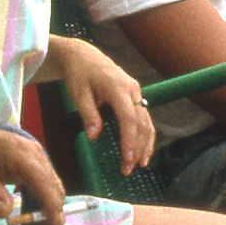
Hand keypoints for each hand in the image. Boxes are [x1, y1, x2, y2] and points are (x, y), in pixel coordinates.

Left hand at [0, 115, 69, 224]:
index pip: (45, 186)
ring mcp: (37, 158)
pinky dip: (45, 203)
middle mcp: (36, 156)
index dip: (52, 210)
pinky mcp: (34, 163)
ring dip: (51, 213)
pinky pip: (45, 184)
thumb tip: (6, 214)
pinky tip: (38, 219)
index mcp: (23, 157)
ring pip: (53, 188)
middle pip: (54, 190)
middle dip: (54, 218)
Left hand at [47, 37, 155, 173]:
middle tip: (128, 169)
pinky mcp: (134, 96)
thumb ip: (88, 114)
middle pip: (142, 122)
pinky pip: (144, 117)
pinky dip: (144, 135)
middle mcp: (132, 90)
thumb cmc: (79, 74)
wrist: (83, 56)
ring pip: (147, 121)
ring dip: (145, 144)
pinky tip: (141, 150)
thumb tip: (94, 136)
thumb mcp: (78, 93)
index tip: (127, 158)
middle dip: (137, 147)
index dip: (130, 139)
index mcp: (118, 88)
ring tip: (140, 165)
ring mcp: (135, 92)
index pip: (129, 118)